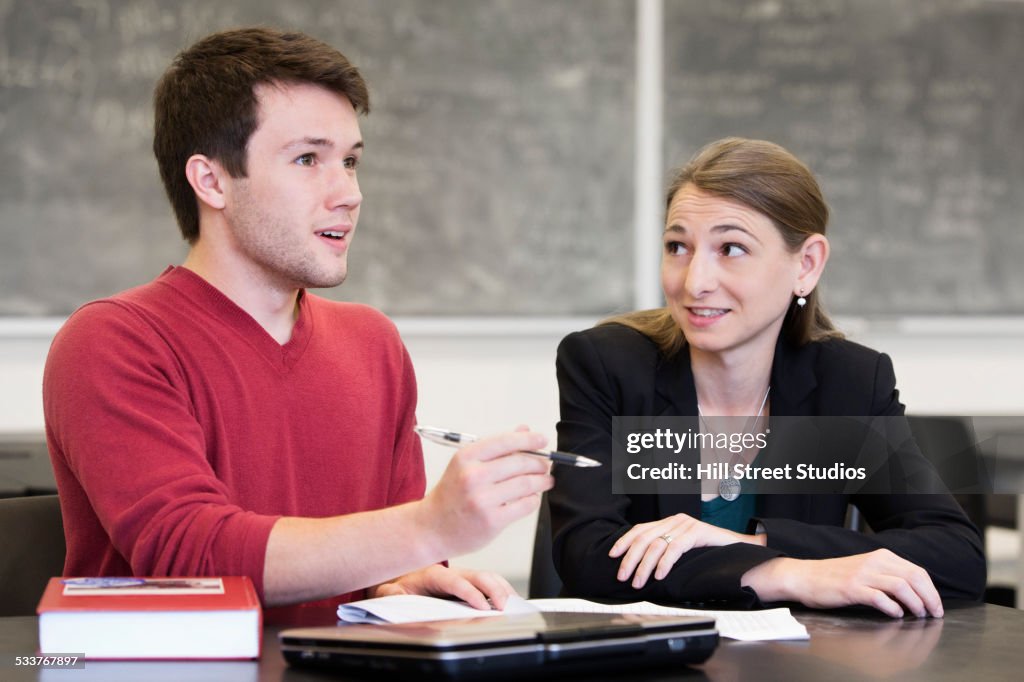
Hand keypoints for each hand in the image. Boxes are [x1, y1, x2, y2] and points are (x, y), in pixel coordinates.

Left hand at [371, 564, 516, 610]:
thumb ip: (389, 593)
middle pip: (479, 576)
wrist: (400, 569)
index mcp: (433, 575)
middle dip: (494, 590)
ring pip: (488, 577)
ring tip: (514, 604)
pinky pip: (490, 581)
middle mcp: (452, 572)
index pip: (456, 582)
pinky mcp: (468, 580)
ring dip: (502, 588)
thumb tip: (395, 595)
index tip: (482, 607)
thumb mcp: (386, 588)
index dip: (470, 594)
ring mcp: (462, 575)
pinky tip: (511, 599)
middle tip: (505, 606)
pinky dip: (503, 588)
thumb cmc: (397, 581)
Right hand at [419, 428, 553, 556]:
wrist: (431, 529)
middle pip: (520, 463)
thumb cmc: (451, 495)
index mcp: (466, 457)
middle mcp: (473, 476)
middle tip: (545, 465)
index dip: (529, 440)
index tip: (542, 440)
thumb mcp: (465, 465)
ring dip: (542, 481)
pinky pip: (525, 505)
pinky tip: (532, 497)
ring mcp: (482, 499)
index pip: (505, 441)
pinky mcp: (492, 520)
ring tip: (545, 480)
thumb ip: (496, 448)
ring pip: (526, 484)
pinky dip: (533, 499)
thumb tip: (524, 430)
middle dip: (539, 463)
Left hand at [609, 513, 759, 588]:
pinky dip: (665, 563)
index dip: (624, 541)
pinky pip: (675, 548)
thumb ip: (665, 550)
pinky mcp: (697, 532)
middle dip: (630, 558)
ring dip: (644, 566)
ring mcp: (686, 525)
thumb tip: (642, 567)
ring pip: (657, 544)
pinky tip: (659, 575)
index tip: (613, 555)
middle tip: (623, 576)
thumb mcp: (682, 548)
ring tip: (638, 582)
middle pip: (644, 537)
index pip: (640, 529)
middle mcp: (675, 520)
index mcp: (669, 522)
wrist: (739, 547)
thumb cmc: (709, 552)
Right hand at [741, 549, 942, 617]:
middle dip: (929, 598)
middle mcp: (874, 562)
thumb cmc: (834, 577)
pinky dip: (893, 607)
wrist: (805, 577)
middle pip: (914, 577)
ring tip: (917, 615)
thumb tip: (914, 593)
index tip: (935, 605)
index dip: (931, 590)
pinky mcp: (852, 588)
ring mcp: (863, 574)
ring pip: (901, 587)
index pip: (917, 571)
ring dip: (915, 603)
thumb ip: (887, 575)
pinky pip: (880, 597)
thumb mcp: (865, 569)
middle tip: (933, 613)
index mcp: (881, 556)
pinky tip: (895, 614)